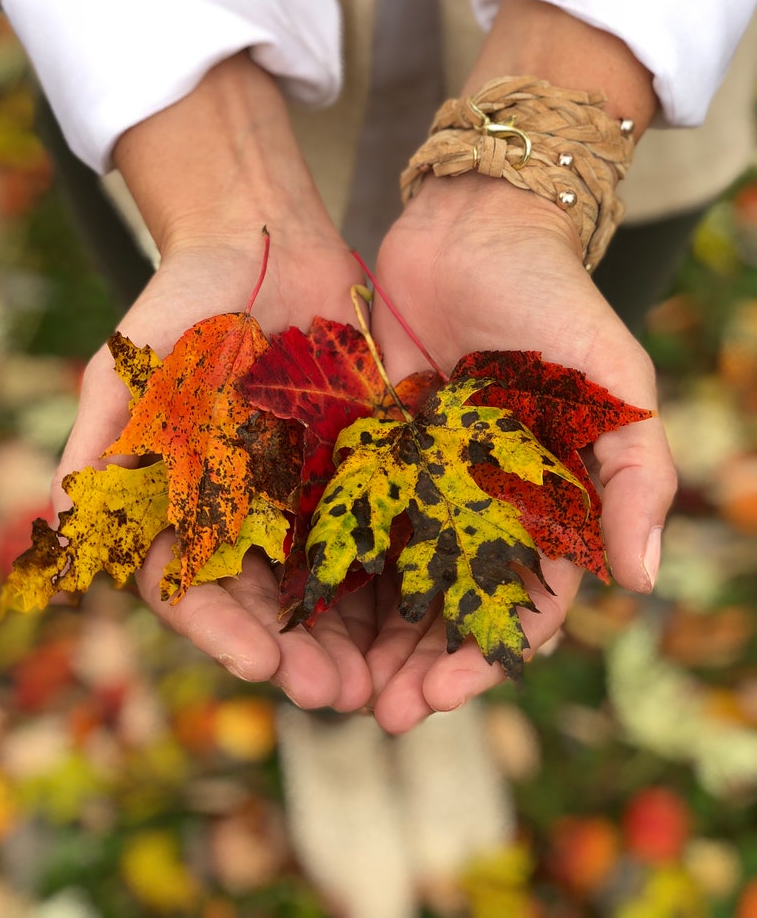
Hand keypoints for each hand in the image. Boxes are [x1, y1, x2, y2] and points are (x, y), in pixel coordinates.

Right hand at [51, 54, 374, 712]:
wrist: (261, 242)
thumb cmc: (180, 305)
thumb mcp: (127, 371)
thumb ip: (98, 445)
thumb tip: (70, 523)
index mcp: (184, 504)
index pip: (194, 589)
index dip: (223, 633)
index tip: (260, 667)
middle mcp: (244, 509)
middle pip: (268, 603)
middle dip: (298, 654)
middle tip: (337, 696)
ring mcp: (302, 490)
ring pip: (326, 582)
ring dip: (351, 635)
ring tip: (383, 679)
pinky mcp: (357, 462)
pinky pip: (377, 527)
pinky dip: (393, 573)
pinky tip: (420, 608)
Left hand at [365, 174, 676, 731]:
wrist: (473, 228)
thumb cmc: (553, 300)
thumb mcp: (613, 381)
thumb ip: (636, 472)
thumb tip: (644, 578)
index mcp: (543, 501)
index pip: (522, 601)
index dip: (488, 655)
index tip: (444, 695)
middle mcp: (480, 501)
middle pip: (450, 606)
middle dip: (419, 664)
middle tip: (377, 714)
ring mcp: (421, 477)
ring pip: (395, 577)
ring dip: (371, 636)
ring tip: (332, 684)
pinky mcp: (369, 445)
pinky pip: (348, 515)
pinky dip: (331, 564)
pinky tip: (298, 606)